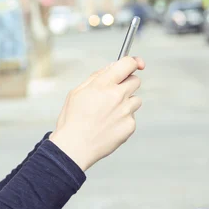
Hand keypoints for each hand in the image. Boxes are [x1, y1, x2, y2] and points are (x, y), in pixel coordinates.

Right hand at [49, 56, 144, 171]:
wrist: (75, 146)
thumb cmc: (72, 119)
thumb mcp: (77, 92)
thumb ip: (96, 78)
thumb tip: (110, 68)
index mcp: (103, 84)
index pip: (128, 64)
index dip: (133, 61)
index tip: (136, 63)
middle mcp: (117, 95)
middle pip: (136, 80)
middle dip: (127, 83)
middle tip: (115, 91)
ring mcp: (125, 111)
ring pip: (136, 100)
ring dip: (126, 102)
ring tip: (109, 113)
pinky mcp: (130, 126)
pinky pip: (132, 117)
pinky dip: (124, 119)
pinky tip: (109, 125)